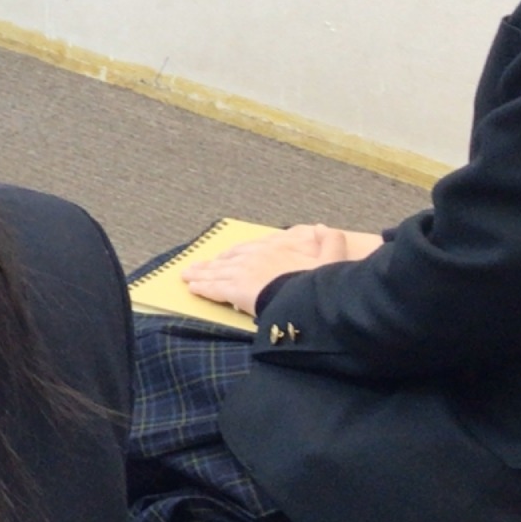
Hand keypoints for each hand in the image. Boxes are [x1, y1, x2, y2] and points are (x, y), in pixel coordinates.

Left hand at [182, 223, 375, 315]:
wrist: (308, 293)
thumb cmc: (319, 279)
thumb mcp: (332, 257)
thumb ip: (329, 240)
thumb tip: (322, 228)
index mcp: (274, 248)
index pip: (249, 249)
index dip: (235, 253)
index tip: (225, 256)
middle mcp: (254, 258)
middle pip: (227, 260)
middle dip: (211, 264)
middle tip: (196, 266)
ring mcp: (242, 273)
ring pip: (216, 273)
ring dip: (201, 274)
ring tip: (187, 275)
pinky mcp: (235, 290)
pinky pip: (214, 288)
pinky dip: (202, 287)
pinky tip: (192, 288)